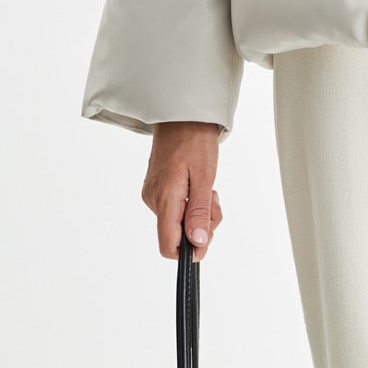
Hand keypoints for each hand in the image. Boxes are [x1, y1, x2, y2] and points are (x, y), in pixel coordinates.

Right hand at [142, 122, 221, 258]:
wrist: (181, 116)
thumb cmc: (194, 140)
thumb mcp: (205, 177)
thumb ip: (200, 212)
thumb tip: (197, 242)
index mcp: (164, 199)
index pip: (168, 246)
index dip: (189, 251)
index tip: (207, 238)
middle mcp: (153, 200)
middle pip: (177, 236)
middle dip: (201, 226)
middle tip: (214, 202)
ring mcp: (153, 195)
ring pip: (178, 223)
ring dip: (198, 213)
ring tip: (208, 190)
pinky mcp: (157, 190)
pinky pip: (175, 209)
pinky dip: (191, 204)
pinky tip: (198, 187)